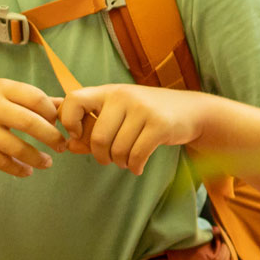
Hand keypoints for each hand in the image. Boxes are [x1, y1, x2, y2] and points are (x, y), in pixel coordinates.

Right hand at [0, 79, 63, 177]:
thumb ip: (29, 97)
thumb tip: (62, 104)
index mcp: (1, 88)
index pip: (37, 98)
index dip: (53, 113)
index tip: (60, 123)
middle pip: (32, 123)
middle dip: (52, 137)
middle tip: (62, 146)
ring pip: (17, 147)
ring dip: (37, 158)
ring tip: (48, 162)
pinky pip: (0, 162)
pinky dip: (17, 169)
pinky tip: (27, 171)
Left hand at [57, 84, 206, 175]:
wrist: (191, 111)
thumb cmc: (147, 115)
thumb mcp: (118, 116)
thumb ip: (91, 129)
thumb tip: (68, 146)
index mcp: (109, 91)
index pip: (74, 100)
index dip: (68, 121)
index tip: (79, 135)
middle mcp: (124, 96)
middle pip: (98, 137)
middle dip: (101, 156)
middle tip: (109, 159)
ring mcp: (143, 109)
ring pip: (118, 149)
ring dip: (120, 163)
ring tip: (126, 161)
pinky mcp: (160, 124)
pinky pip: (137, 155)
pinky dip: (135, 166)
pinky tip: (138, 167)